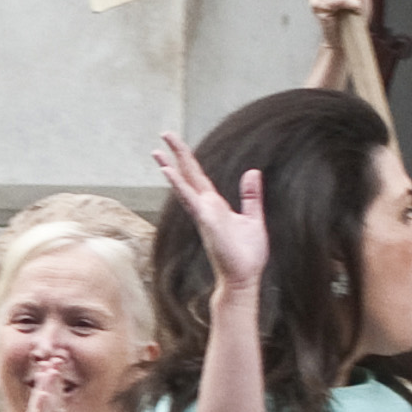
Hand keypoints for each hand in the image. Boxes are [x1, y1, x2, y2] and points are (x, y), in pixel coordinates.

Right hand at [153, 134, 270, 296]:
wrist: (244, 277)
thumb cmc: (246, 253)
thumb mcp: (253, 217)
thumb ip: (251, 196)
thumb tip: (253, 172)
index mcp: (215, 205)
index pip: (198, 176)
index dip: (188, 159)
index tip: (176, 143)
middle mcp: (205, 207)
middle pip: (189, 175)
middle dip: (177, 154)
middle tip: (164, 134)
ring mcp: (204, 215)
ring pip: (185, 187)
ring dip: (172, 169)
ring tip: (158, 153)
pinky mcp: (207, 222)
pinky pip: (192, 201)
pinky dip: (181, 187)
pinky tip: (171, 174)